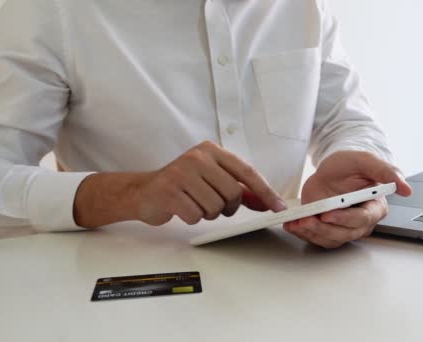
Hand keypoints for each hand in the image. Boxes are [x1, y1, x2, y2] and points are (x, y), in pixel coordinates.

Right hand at [74, 141, 286, 227]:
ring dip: (208, 213)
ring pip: (215, 207)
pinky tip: (182, 208)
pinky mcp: (168, 191)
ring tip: (195, 204)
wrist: (143, 191)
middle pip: (232, 193)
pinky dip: (192, 218)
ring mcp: (181, 172)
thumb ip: (239, 189)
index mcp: (211, 150)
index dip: (265, 191)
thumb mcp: (211, 180)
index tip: (279, 206)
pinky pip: (195, 216)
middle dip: (228, 207)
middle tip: (216, 206)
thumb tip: (266, 201)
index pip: (246, 171)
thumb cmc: (182, 186)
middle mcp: (197, 157)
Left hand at [283, 151, 412, 248]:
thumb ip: (385, 171)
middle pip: (345, 233)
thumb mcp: (364, 161)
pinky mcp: (329, 230)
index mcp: (375, 206)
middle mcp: (361, 221)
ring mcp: (344, 227)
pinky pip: (319, 239)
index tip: (328, 213)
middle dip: (323, 228)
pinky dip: (304, 234)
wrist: (330, 170)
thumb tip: (406, 188)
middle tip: (306, 220)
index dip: (345, 218)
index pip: (363, 219)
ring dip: (312, 233)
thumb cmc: (349, 165)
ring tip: (296, 223)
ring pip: (331, 239)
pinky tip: (293, 226)